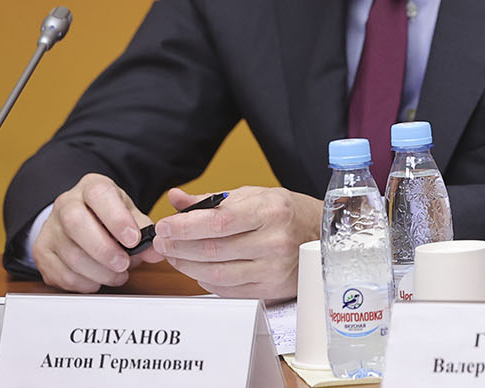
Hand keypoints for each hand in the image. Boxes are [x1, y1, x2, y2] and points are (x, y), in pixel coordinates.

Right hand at [33, 173, 162, 292]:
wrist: (78, 216)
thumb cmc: (107, 215)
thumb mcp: (129, 213)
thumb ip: (144, 230)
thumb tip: (157, 250)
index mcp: (91, 187)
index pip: (99, 195)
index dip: (117, 219)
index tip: (134, 239)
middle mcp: (65, 204)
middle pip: (76, 224)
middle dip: (104, 249)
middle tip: (124, 264)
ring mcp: (50, 228)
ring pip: (70, 254)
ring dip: (99, 272)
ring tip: (119, 275)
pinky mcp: (42, 252)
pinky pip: (61, 273)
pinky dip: (84, 282)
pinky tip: (99, 280)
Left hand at [153, 186, 319, 298]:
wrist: (321, 235)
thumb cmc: (286, 213)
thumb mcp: (254, 196)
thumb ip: (211, 200)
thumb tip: (176, 199)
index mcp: (270, 211)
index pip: (218, 222)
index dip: (185, 227)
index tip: (164, 226)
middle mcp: (273, 241)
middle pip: (213, 250)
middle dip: (179, 247)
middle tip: (162, 242)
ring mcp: (272, 268)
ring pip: (216, 273)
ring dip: (187, 266)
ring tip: (175, 256)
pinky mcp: (270, 289)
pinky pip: (227, 289)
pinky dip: (205, 280)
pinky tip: (198, 269)